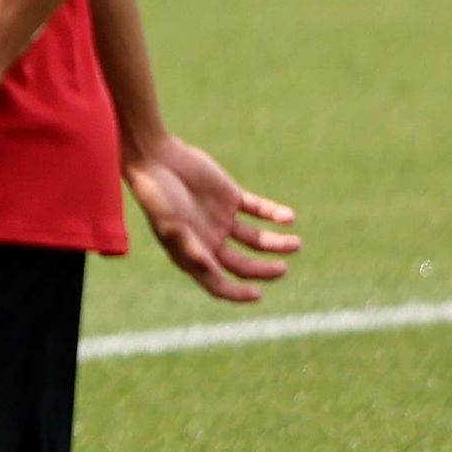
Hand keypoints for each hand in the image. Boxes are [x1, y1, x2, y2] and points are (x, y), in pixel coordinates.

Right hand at [124, 131, 299, 303]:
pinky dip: (274, 214)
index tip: (257, 294)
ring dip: (277, 244)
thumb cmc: (157, 195)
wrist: (155, 157)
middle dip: (264, 270)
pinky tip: (287, 217)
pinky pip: (259, 210)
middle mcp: (208, 240)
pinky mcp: (232, 198)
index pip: (217, 282)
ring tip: (295, 244)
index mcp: (192, 253)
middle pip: (242, 264)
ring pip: (256, 240)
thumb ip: (193, 251)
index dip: (237, 293)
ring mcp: (221, 219)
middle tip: (282, 268)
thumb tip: (213, 274)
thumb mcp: (172, 227)